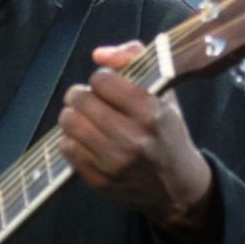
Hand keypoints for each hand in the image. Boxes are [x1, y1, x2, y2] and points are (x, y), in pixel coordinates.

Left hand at [58, 41, 218, 243]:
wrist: (177, 188)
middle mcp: (132, 139)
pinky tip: (85, 138)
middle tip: (88, 99)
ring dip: (72, 114)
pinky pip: (67, 147)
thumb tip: (98, 54)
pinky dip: (71, 138)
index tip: (107, 86)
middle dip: (81, 95)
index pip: (102, 80)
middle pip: (80, 100)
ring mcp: (113, 163)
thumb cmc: (167, 134)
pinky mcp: (99, 180)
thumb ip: (134, 60)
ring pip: (69, 123)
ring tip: (84, 117)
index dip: (101, 79)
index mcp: (150, 113)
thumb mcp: (162, 93)